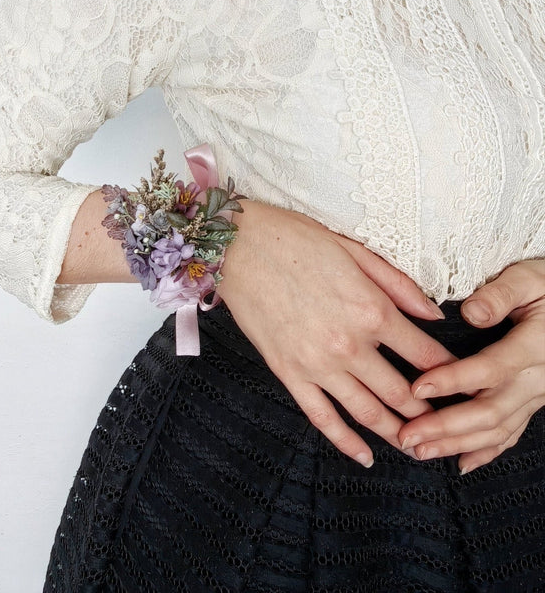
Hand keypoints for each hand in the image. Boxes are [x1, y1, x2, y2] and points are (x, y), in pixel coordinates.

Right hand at [217, 198, 457, 467]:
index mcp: (371, 309)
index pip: (425, 354)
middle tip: (443, 424)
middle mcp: (349, 344)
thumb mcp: (355, 250)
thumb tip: (434, 316)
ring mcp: (317, 364)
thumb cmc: (295, 239)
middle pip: (401, 393)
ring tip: (416, 446)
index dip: (448, 372)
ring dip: (395, 433)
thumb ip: (399, 285)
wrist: (236, 245)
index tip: (459, 382)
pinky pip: (322, 418)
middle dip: (427, 413)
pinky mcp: (288, 373)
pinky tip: (364, 455)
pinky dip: (346, 442)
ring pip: (367, 412)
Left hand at [396, 258, 544, 473]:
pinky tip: (462, 462)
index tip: (416, 388)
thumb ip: (499, 295)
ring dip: (457, 444)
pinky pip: (512, 433)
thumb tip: (470, 313)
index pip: (490, 369)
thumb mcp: (528, 278)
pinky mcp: (534, 401)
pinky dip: (486, 451)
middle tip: (407, 435)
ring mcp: (537, 394)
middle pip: (490, 410)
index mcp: (534, 346)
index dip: (453, 381)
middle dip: (446, 427)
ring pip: (498, 429)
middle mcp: (537, 378)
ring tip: (420, 450)